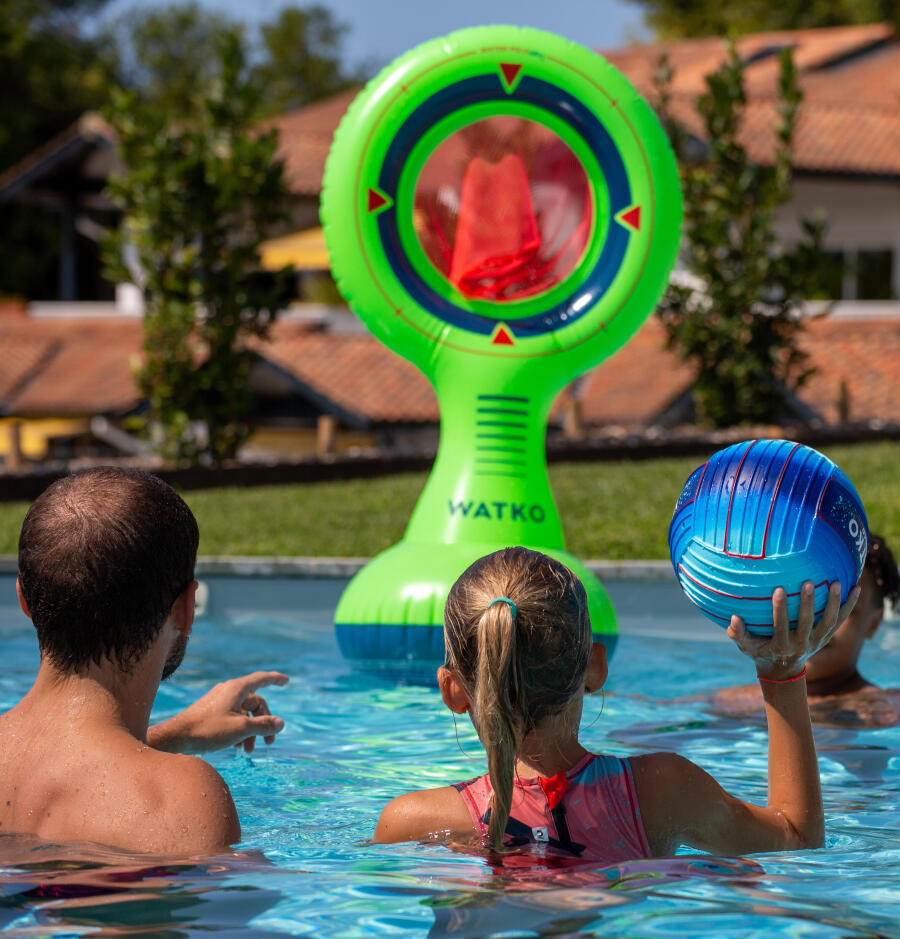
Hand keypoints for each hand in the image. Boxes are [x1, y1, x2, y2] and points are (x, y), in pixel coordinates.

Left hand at [149, 671, 289, 754]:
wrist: (176, 738)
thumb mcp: (240, 729)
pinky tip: (235, 747)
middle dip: (264, 722)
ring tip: (247, 751)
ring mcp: (219, 701)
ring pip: (244, 713)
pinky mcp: (211, 712)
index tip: (286, 681)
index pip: (261, 679)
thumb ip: (263, 725)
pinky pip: (233, 717)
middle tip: (268, 743)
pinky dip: (239, 730)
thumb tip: (281, 723)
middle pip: (255, 703)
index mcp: (237, 689)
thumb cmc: (208, 730)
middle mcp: (229, 691)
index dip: (275, 680)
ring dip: (250, 731)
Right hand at [728, 581, 859, 680]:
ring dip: (833, 603)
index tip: (778, 590)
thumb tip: (733, 618)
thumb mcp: (746, 647)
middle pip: (808, 623)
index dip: (780, 609)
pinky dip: (849, 605)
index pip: (781, 626)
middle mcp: (802, 645)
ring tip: (835, 582)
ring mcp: (817, 641)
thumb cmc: (760, 652)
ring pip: (828, 622)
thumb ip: (738, 634)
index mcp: (782, 646)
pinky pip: (840, 620)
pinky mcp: (827, 637)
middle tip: (808, 582)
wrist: (784, 669)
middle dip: (808, 603)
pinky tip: (856, 588)